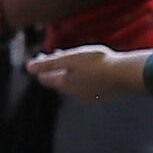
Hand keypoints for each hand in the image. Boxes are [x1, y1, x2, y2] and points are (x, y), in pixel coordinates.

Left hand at [29, 44, 150, 102]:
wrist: (123, 75)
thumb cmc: (97, 63)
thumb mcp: (70, 58)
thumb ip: (49, 63)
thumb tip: (28, 67)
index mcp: (64, 84)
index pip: (45, 79)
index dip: (41, 67)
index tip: (41, 56)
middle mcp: (74, 93)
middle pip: (59, 81)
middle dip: (55, 69)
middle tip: (56, 56)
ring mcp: (88, 96)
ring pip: (74, 84)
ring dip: (70, 74)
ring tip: (73, 62)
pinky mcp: (101, 96)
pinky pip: (88, 87)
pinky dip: (84, 78)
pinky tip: (91, 71)